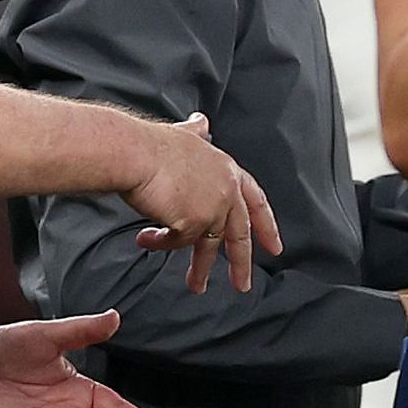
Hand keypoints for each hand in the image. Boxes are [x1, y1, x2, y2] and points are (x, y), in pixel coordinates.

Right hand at [126, 115, 281, 293]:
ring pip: (208, 245)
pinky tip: (145, 239)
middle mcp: (225, 189)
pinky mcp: (194, 222)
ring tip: (196, 286)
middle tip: (243, 285)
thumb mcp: (182, 136)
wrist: (133, 153)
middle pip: (239, 233)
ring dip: (200, 270)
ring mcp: (212, 207)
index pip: (255, 200)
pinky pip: (176, 243)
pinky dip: (160, 244)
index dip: (266, 224)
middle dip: (241, 263)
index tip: (274, 246)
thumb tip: (201, 121)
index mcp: (226, 169)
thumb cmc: (150, 145)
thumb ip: (195, 133)